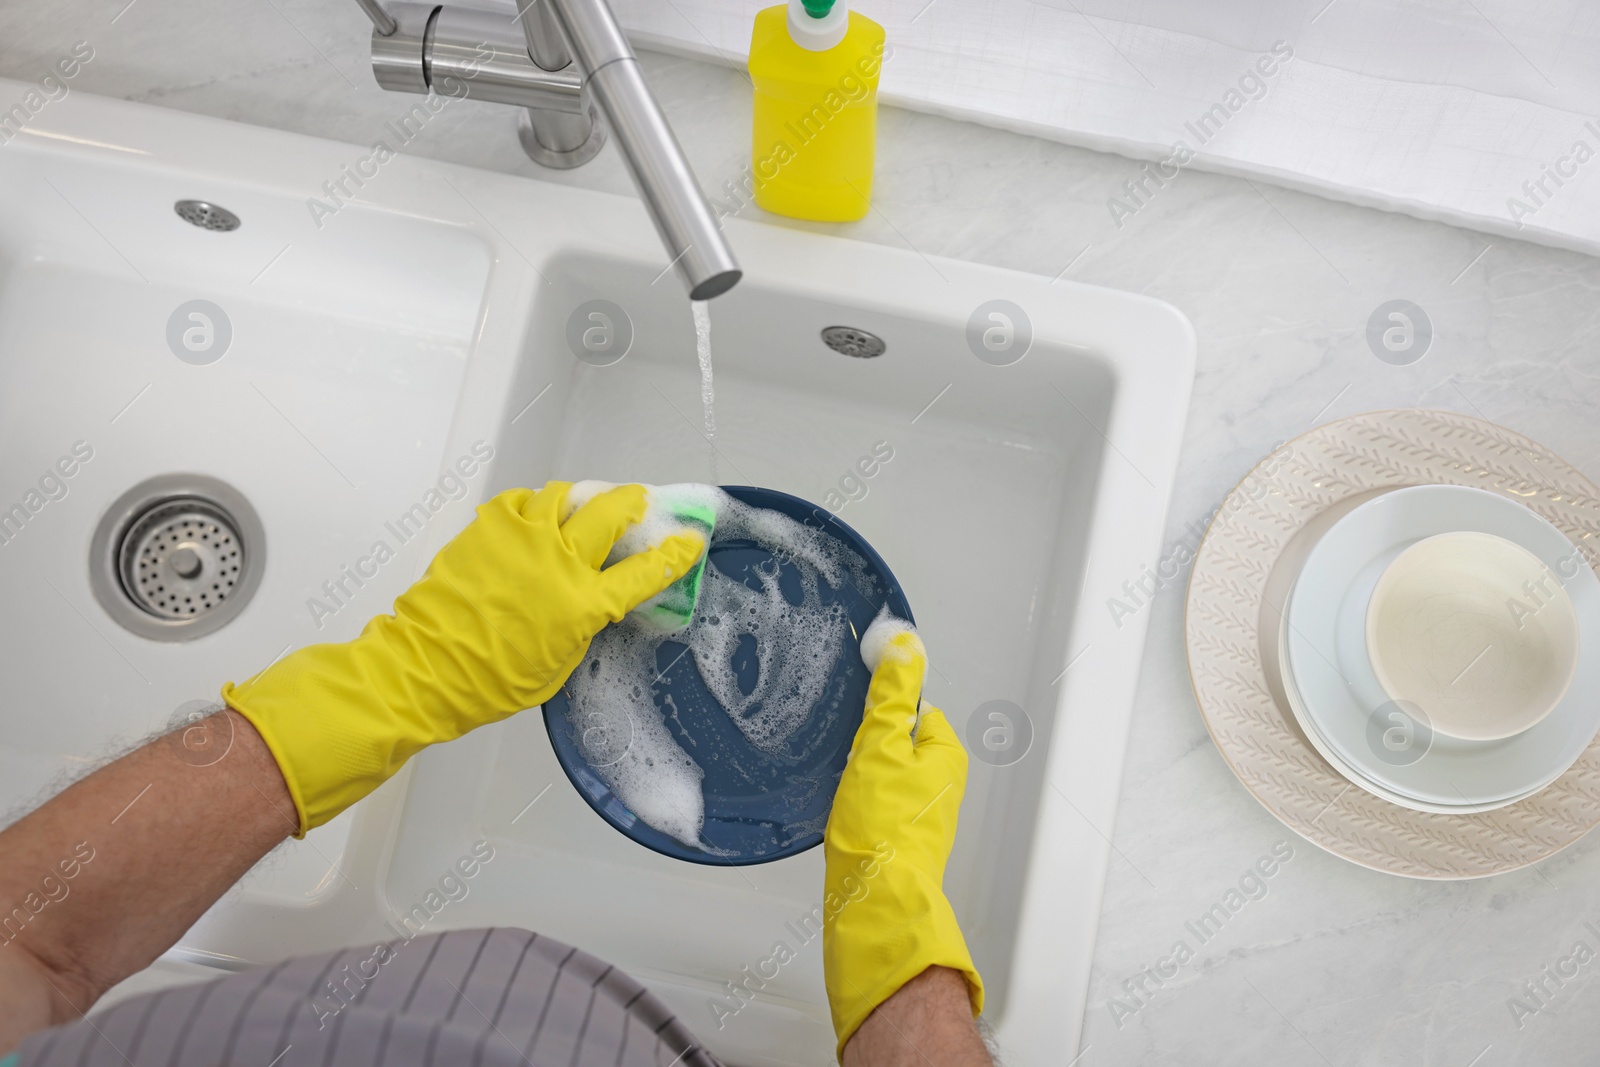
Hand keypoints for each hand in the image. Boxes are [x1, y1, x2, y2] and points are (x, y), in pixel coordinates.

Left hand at [224, 482, 705, 834]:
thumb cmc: (492, 682)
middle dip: (633, 503)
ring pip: (565, 495)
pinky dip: (535, 506)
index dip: (675, 553)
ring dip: (581, 499)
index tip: (691, 539)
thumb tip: (592, 596)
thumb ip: (583, 622)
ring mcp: (521, 538)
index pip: (645, 571)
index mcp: (582, 605)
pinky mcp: (487, 527)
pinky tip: (535, 520)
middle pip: (611, 511)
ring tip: (582, 508)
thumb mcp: (559, 663)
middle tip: (638, 503)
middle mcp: (558, 563)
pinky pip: (522, 501)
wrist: (425, 668)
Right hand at [823, 616, 983, 1057]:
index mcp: (946, 754)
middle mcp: (943, 784)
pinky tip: (843, 812)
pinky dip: (858, 801)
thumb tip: (905, 643)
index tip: (857, 719)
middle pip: (897, 740)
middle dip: (868, 744)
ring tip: (844, 788)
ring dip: (860, 774)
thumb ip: (892, 693)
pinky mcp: (900, 839)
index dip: (881, 709)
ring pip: (884, 773)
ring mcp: (923, 814)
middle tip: (848, 759)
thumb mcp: (881, 744)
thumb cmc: (880, 823)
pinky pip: (877, 802)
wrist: (873, 899)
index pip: (914, 706)